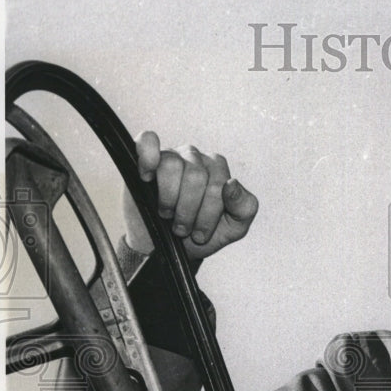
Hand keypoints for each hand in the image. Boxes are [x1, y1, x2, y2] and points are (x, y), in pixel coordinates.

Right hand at [123, 131, 258, 259]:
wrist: (167, 249)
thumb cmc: (200, 234)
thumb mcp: (233, 228)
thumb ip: (244, 207)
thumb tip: (232, 183)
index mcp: (218, 170)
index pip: (218, 184)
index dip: (208, 214)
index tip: (200, 234)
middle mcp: (196, 158)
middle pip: (195, 176)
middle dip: (188, 211)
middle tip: (182, 229)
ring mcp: (171, 155)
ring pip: (171, 165)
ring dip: (168, 199)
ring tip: (167, 214)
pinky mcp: (146, 158)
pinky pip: (148, 141)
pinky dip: (148, 156)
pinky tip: (147, 177)